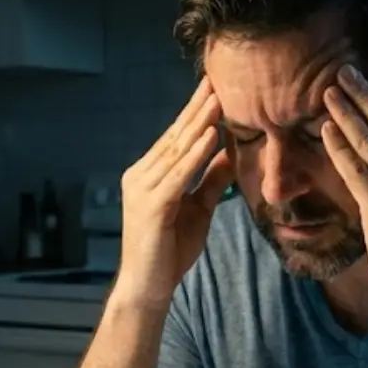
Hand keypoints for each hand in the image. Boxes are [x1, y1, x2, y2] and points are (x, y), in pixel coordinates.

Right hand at [113, 77, 233, 307]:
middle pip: (174, 137)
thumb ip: (210, 181)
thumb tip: (227, 153)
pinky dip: (195, 154)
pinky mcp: (152, 206)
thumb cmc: (170, 251)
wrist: (149, 287)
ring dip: (198, 124)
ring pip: (176, 151)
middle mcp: (140, 176)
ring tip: (217, 99)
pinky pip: (177, 175)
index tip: (213, 89)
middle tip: (215, 80)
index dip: (194, 113)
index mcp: (148, 175)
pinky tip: (210, 136)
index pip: (174, 138)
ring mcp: (143, 189)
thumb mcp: (198, 209)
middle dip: (196, 109)